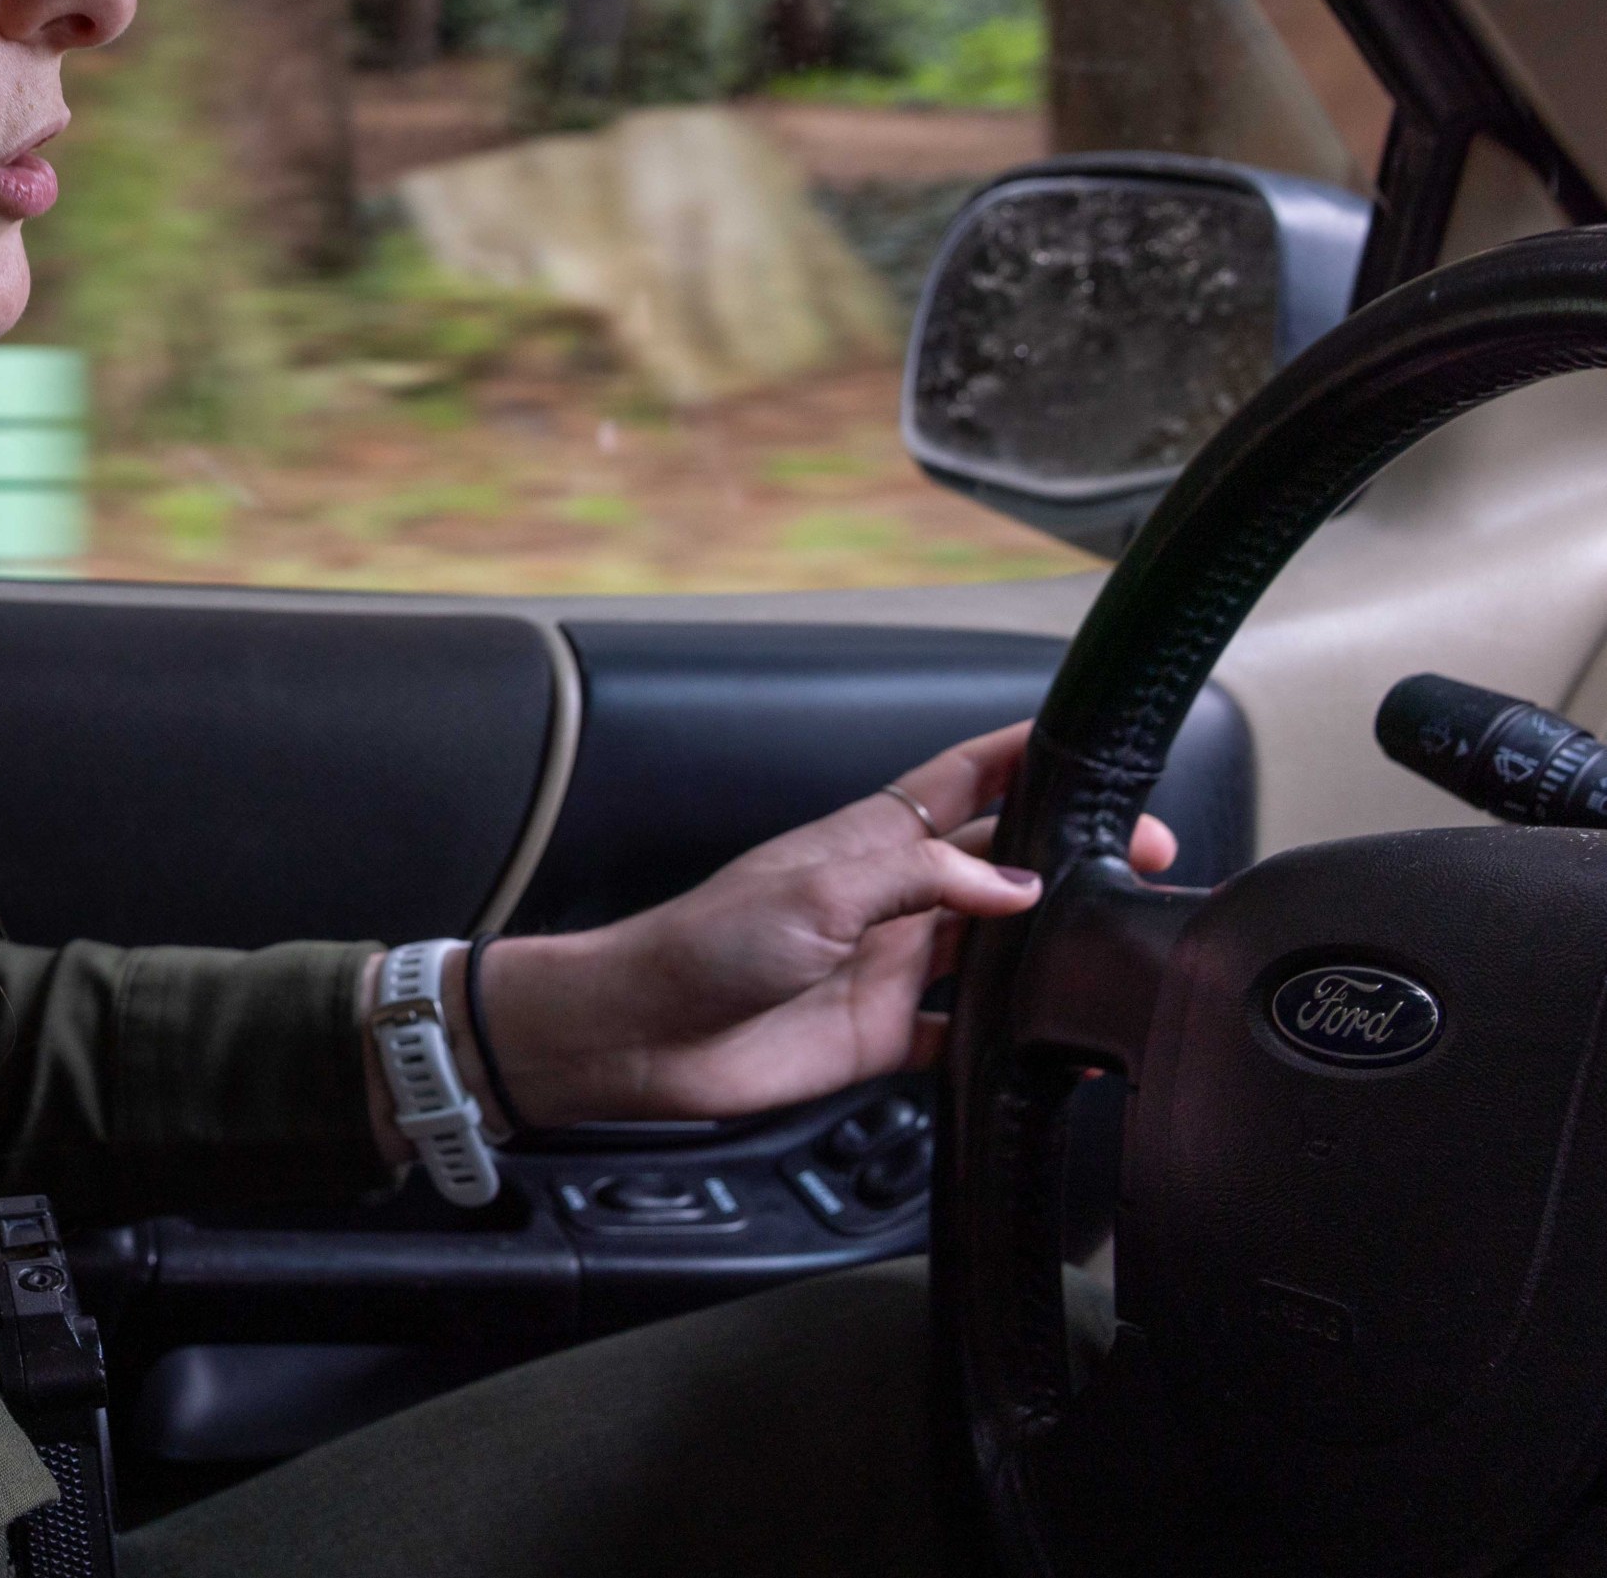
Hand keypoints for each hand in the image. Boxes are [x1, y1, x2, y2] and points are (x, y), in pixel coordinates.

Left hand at [465, 722, 1179, 1131]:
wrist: (641, 1033)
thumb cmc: (703, 944)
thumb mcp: (815, 892)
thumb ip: (920, 878)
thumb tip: (1018, 882)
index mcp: (868, 842)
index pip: (964, 779)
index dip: (1023, 757)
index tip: (1092, 747)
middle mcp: (889, 899)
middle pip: (999, 863)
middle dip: (1071, 853)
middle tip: (1145, 855)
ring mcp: (890, 965)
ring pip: (996, 945)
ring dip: (1051, 942)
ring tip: (1120, 938)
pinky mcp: (884, 1035)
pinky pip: (966, 1031)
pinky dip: (1012, 1034)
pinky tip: (1057, 1040)